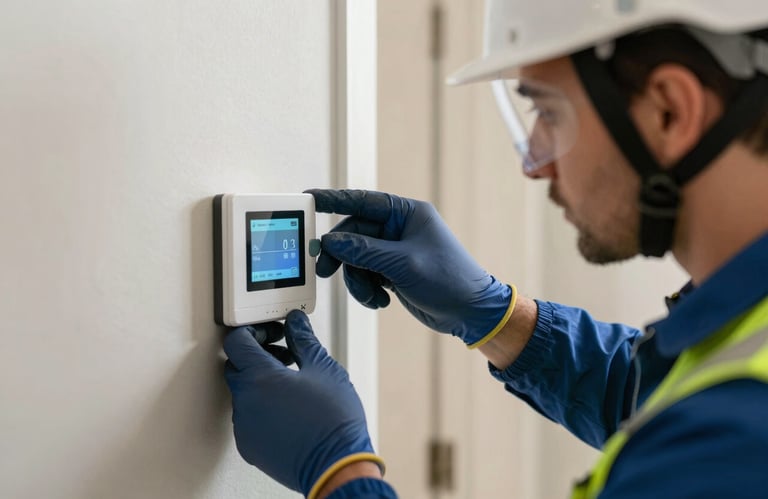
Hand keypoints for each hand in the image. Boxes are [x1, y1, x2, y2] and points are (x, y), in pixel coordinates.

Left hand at [224, 311, 383, 497]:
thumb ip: (303, 340)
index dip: (253, 331)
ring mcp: (245, 427)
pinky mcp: (250, 446)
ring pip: (243, 393)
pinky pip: (249, 417)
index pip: (237, 342)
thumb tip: (295, 323)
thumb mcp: (323, 369)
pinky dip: (262, 407)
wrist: (335, 466)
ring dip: (260, 382)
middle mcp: (245, 402)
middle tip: (284, 354)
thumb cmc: (332, 422)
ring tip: (291, 383)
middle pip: (237, 366)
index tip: (270, 332)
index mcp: (259, 377)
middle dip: (257, 355)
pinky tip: (288, 407)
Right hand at [306, 189, 514, 346]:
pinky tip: (381, 301)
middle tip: (325, 271)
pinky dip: (367, 289)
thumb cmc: (449, 280)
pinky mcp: (393, 270)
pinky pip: (365, 274)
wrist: (471, 312)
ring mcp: (395, 250)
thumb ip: (363, 251)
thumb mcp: (402, 264)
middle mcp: (399, 228)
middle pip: (353, 234)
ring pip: (356, 258)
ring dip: (356, 279)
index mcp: (407, 213)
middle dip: (342, 256)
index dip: (333, 199)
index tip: (307, 198)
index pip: (362, 201)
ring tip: (371, 296)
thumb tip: (331, 241)